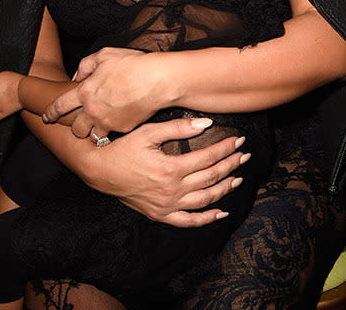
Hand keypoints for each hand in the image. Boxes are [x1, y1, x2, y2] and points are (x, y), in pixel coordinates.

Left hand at [42, 48, 160, 137]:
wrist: (157, 80)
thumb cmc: (132, 64)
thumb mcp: (104, 55)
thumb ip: (86, 65)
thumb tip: (77, 76)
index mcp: (85, 91)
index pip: (60, 106)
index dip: (51, 112)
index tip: (46, 117)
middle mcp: (93, 110)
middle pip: (76, 129)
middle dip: (76, 128)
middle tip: (81, 123)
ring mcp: (108, 122)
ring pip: (94, 136)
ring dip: (95, 131)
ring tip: (101, 124)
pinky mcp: (123, 129)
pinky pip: (112, 133)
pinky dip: (113, 129)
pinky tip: (119, 119)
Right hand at [82, 118, 249, 226]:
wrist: (101, 171)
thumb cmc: (123, 149)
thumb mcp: (148, 133)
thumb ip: (177, 128)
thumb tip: (205, 124)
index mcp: (171, 168)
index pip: (207, 157)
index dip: (225, 148)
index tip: (238, 140)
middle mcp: (172, 190)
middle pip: (210, 178)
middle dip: (230, 165)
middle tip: (244, 156)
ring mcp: (167, 206)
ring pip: (205, 200)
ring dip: (224, 189)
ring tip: (238, 178)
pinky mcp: (161, 214)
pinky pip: (189, 221)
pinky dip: (207, 218)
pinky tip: (221, 212)